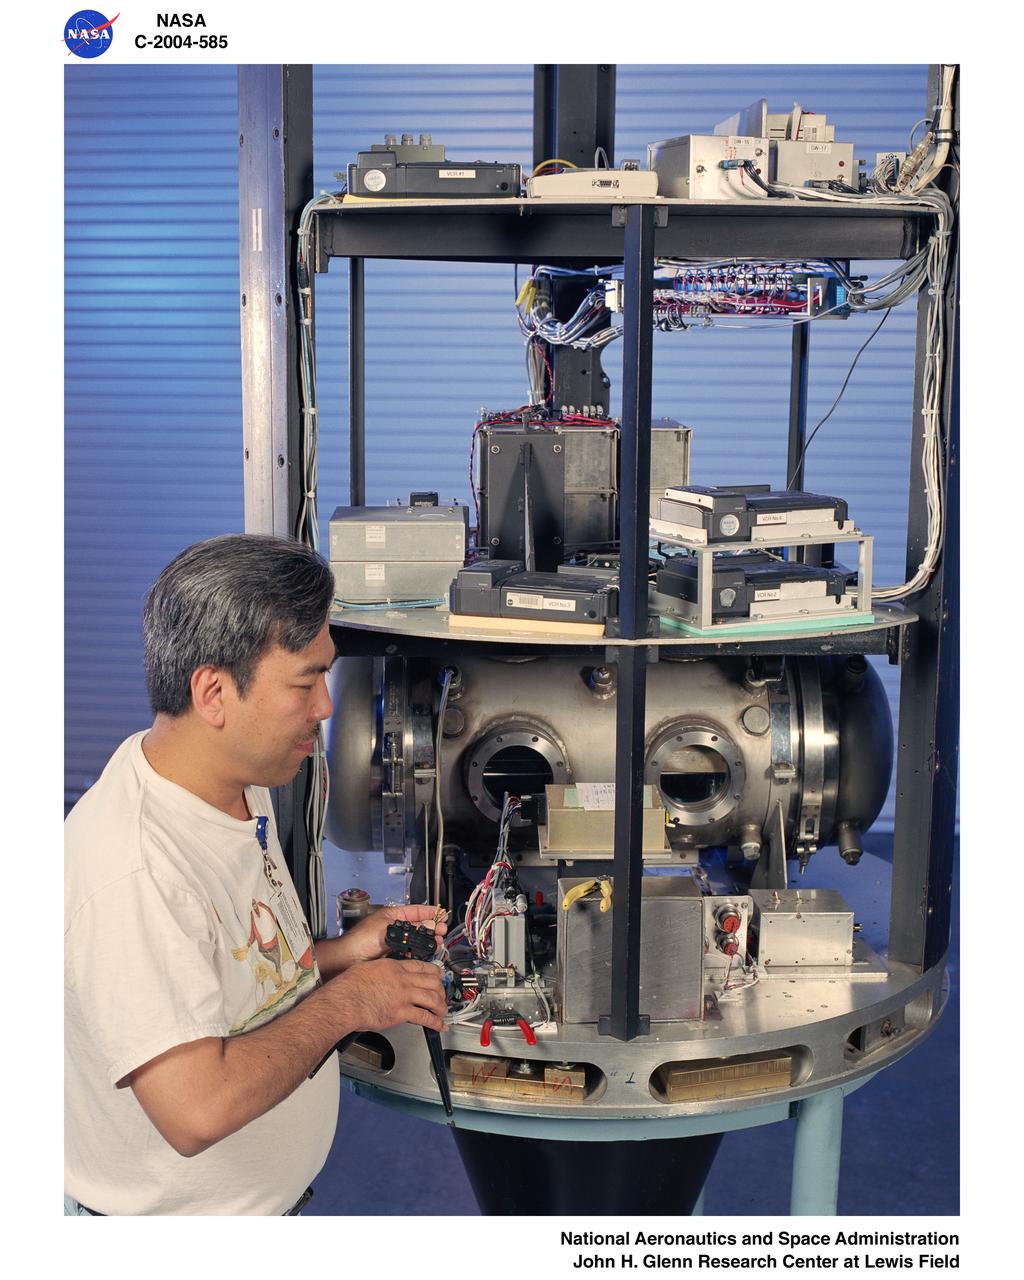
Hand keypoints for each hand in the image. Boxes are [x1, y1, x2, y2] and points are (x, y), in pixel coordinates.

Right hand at [327, 957, 447, 1032]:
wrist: (344, 1001)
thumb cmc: (349, 987)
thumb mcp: (368, 968)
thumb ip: (381, 970)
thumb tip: (384, 974)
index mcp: (394, 966)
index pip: (422, 966)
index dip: (435, 972)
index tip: (438, 976)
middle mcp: (402, 979)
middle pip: (432, 981)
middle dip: (441, 990)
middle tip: (443, 995)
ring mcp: (404, 996)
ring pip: (433, 998)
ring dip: (441, 1006)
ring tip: (443, 1011)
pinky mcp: (401, 1012)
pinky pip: (424, 1016)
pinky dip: (435, 1022)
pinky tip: (438, 1025)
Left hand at [336, 902, 447, 966]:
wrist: (347, 960)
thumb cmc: (360, 940)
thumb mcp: (388, 929)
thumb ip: (411, 928)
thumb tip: (429, 925)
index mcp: (392, 915)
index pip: (415, 910)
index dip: (429, 912)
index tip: (441, 915)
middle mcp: (394, 927)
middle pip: (418, 926)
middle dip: (431, 929)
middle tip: (441, 933)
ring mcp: (394, 941)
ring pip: (415, 940)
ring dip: (426, 941)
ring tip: (435, 943)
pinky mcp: (393, 955)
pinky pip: (410, 952)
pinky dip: (418, 953)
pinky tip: (423, 954)